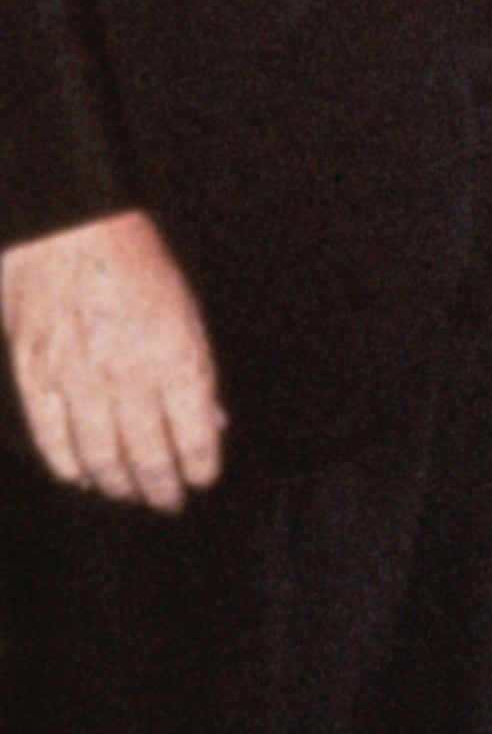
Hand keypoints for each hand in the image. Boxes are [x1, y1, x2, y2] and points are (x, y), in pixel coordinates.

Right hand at [3, 208, 224, 502]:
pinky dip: (71, 467)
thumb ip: (197, 372)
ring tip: (131, 493)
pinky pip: (53, 441)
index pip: (193, 436)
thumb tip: (212, 422)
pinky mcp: (37, 377)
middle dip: (161, 487)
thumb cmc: (136, 267)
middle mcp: (127, 376)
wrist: (70, 232)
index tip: (201, 480)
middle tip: (167, 501)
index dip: (199, 467)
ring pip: (100, 458)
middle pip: (146, 457)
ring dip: (118, 485)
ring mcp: (77, 380)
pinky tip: (84, 476)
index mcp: (175, 357)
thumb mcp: (186, 312)